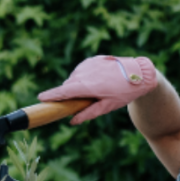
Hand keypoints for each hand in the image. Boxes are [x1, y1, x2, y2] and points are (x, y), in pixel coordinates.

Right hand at [38, 55, 157, 123]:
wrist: (138, 73)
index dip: (51, 95)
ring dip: (78, 85)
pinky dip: (84, 77)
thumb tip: (72, 121)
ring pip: (74, 78)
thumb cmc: (123, 92)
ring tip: (95, 90)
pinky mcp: (92, 59)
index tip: (40, 98)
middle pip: (68, 86)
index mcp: (86, 86)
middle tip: (83, 101)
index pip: (63, 91)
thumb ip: (87, 113)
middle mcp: (84, 73)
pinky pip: (81, 71)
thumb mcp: (106, 107)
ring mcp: (88, 64)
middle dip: (70, 94)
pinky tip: (97, 81)